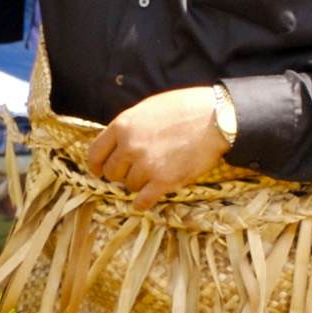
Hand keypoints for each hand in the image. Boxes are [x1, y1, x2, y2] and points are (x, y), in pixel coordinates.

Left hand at [88, 87, 235, 205]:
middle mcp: (130, 146)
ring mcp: (146, 165)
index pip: (96, 152)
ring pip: (130, 186)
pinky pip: (143, 201)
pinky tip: (143, 203)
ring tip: (153, 174)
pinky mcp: (164, 181)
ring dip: (139, 184)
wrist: (215, 118)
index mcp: (123, 125)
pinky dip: (141, 204)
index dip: (96, 165)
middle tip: (134, 171)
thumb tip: (118, 142)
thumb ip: (129, 126)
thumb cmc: (185, 109)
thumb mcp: (148, 108)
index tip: (99, 171)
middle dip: (121, 174)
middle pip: (113, 172)